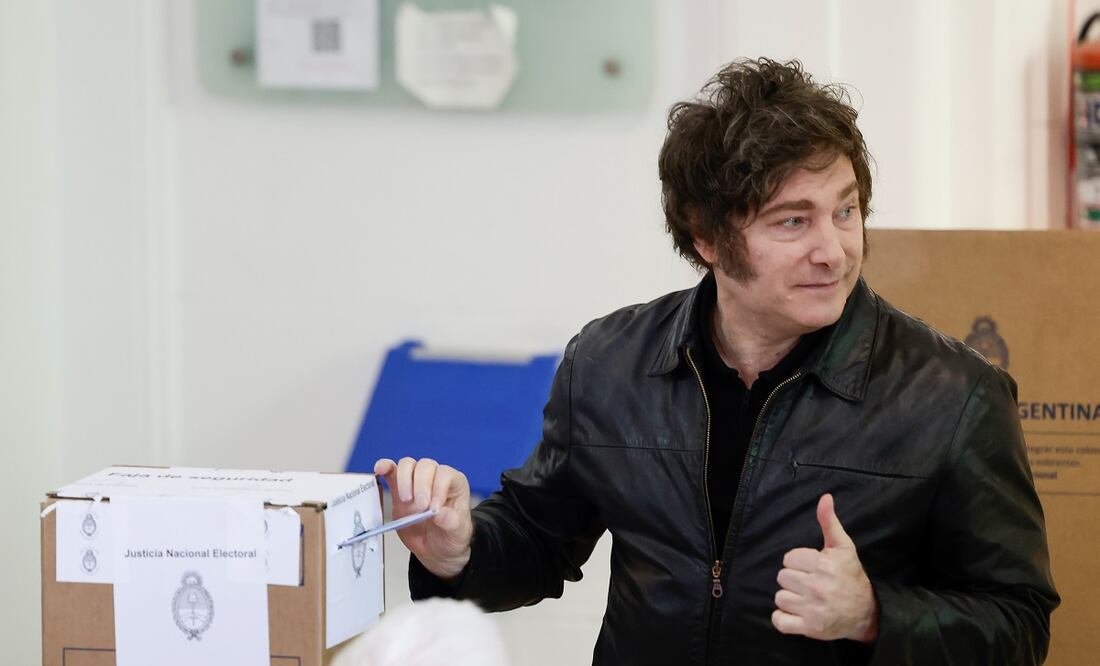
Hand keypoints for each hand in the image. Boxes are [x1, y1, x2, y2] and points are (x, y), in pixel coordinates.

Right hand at [374, 457, 474, 579]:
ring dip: (404, 480)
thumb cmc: (450, 536)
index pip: (445, 474)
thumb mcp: (457, 533)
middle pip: (426, 465)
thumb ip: (451, 522)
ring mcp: (415, 481)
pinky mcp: (398, 488)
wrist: (435, 548)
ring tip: (405, 500)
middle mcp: (435, 477)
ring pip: (408, 465)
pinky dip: (385, 468)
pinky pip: (391, 471)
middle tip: (420, 507)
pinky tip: (380, 470)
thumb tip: (440, 513)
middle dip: (421, 485)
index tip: (433, 509)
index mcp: (454, 483)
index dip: (438, 488)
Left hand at [771, 493, 878, 642]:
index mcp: (823, 565)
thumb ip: (829, 522)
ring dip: (789, 598)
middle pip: (782, 577)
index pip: (788, 558)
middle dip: (794, 579)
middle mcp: (817, 587)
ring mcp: (813, 609)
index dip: (798, 562)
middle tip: (809, 584)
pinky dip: (783, 619)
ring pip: (779, 597)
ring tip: (806, 598)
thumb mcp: (843, 547)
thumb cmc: (851, 576)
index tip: (812, 568)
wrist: (867, 612)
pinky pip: (780, 621)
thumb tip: (824, 498)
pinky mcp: (809, 628)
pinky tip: (796, 613)